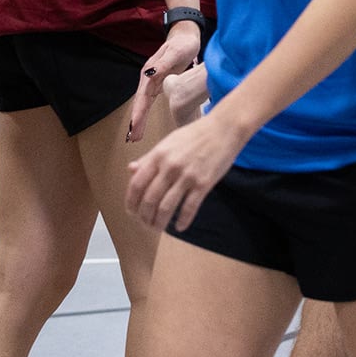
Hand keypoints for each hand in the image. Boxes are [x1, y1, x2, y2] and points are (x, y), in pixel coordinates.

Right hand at [127, 23, 204, 142]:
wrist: (186, 36)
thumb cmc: (182, 43)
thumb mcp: (176, 52)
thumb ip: (163, 63)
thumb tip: (150, 74)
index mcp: (150, 72)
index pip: (143, 96)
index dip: (138, 112)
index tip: (134, 126)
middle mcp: (149, 78)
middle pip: (140, 102)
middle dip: (136, 121)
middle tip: (133, 138)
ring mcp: (153, 81)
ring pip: (143, 104)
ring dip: (138, 120)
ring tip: (134, 137)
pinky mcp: (160, 84)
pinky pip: (149, 102)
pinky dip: (145, 114)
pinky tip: (142, 125)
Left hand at [127, 104, 249, 229]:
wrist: (224, 128)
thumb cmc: (195, 135)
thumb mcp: (168, 142)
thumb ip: (149, 157)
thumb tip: (131, 169)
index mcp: (158, 155)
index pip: (136, 184)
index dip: (131, 202)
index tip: (132, 212)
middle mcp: (169, 166)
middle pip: (149, 200)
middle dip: (144, 217)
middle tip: (146, 224)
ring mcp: (187, 176)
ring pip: (166, 207)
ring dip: (159, 222)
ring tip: (159, 228)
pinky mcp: (204, 184)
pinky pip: (189, 208)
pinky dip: (183, 221)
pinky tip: (180, 227)